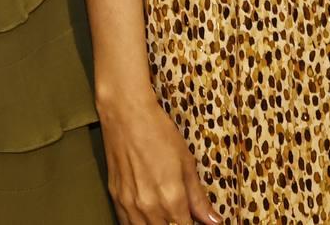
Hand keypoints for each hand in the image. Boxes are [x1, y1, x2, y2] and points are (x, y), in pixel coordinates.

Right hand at [97, 84, 221, 224]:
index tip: (196, 221)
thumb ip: (198, 197)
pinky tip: (147, 218)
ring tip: (166, 217)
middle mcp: (149, 207)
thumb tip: (214, 221)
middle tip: (181, 215)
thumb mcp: (186, 163)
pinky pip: (126, 224)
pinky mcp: (115, 198)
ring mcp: (129, 204)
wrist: (126, 114)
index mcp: (171, 198)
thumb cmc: (159, 133)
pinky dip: (138, 224)